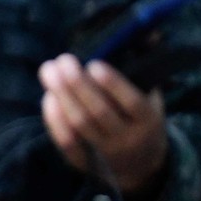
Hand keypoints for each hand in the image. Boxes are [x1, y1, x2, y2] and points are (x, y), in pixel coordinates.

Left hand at [39, 54, 168, 194]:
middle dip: (77, 84)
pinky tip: (47, 98)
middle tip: (62, 60)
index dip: (112, 84)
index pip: (132, 102)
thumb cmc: (142, 121)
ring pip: (79, 125)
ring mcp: (104, 151)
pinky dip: (54, 120)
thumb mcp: (152, 98)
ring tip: (49, 72)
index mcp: (148, 120)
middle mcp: (127, 137)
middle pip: (99, 112)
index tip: (94, 64)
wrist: (141, 167)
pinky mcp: (84, 161)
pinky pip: (66, 142)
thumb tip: (149, 33)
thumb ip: (147, 69)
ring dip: (61, 96)